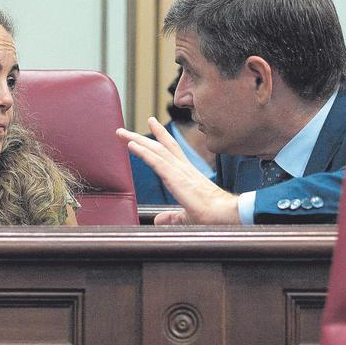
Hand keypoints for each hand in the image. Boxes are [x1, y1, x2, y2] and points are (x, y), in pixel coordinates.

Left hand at [116, 117, 240, 224]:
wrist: (224, 214)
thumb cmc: (212, 215)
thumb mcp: (186, 216)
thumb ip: (172, 216)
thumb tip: (160, 220)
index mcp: (187, 174)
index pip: (171, 150)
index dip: (161, 136)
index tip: (152, 124)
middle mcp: (183, 168)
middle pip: (159, 146)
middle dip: (142, 136)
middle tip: (125, 130)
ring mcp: (179, 171)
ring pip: (155, 150)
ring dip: (136, 140)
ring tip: (121, 133)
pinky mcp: (176, 177)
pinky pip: (156, 161)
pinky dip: (143, 152)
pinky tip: (131, 145)